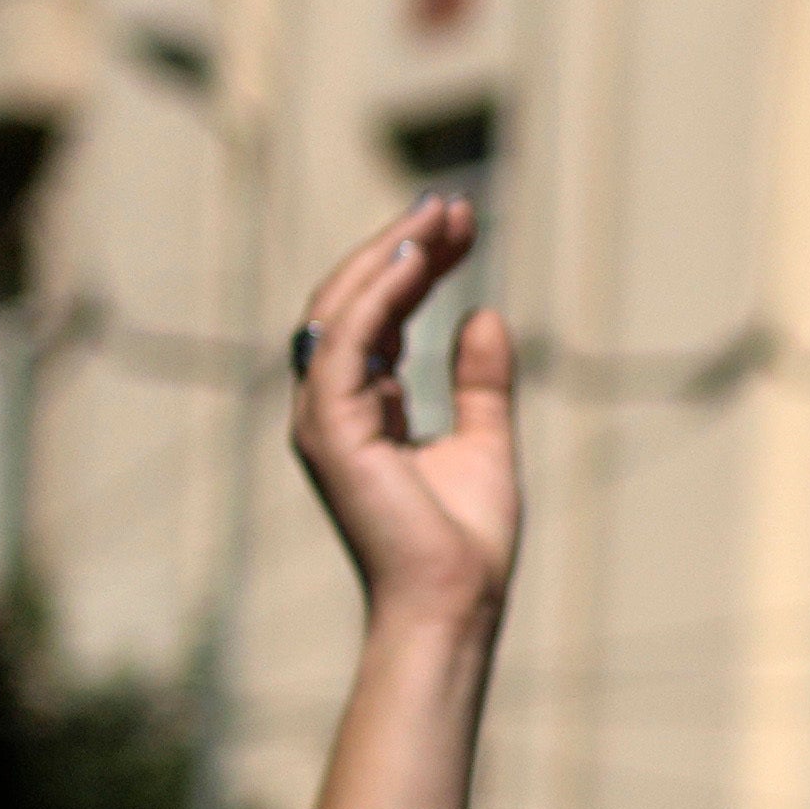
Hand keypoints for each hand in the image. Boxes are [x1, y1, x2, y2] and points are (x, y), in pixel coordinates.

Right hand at [285, 197, 523, 637]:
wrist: (455, 603)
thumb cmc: (465, 544)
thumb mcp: (484, 440)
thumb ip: (480, 380)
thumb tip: (486, 315)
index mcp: (361, 409)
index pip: (378, 316)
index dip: (415, 264)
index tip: (461, 223)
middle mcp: (331, 407)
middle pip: (353, 301)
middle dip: (401, 246)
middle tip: (454, 205)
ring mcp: (323, 417)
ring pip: (340, 310)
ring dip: (390, 255)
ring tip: (440, 216)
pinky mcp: (330, 429)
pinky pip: (344, 343)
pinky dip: (377, 297)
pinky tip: (416, 259)